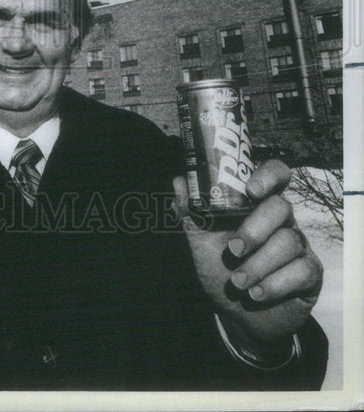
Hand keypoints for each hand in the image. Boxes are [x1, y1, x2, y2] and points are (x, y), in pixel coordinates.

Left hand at [173, 160, 322, 348]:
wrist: (237, 315)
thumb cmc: (220, 270)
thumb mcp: (200, 242)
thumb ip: (191, 212)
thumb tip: (179, 182)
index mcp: (257, 205)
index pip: (275, 174)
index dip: (269, 175)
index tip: (251, 190)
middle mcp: (282, 221)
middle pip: (280, 208)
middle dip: (255, 230)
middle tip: (233, 251)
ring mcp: (299, 246)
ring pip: (289, 242)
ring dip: (258, 265)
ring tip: (238, 283)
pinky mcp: (311, 273)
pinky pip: (302, 270)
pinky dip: (275, 285)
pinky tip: (256, 294)